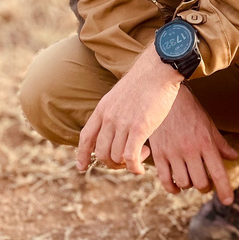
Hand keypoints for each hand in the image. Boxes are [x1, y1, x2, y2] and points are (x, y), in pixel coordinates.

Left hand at [76, 44, 182, 173]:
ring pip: (115, 157)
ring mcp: (122, 124)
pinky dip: (134, 167)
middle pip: (101, 153)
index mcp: (102, 109)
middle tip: (126, 160)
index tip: (81, 166)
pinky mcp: (139, 128)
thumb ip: (115, 110)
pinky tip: (141, 168)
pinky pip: (130, 157)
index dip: (82, 154)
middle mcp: (109, 118)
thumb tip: (116, 125)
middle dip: (112, 163)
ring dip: (127, 163)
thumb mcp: (120, 95)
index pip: (86, 137)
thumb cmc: (145, 82)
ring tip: (142, 154)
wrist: (157, 71)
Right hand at [149, 84, 236, 203]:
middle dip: (206, 187)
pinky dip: (173, 188)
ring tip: (190, 178)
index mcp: (206, 143)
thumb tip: (234, 157)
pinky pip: (166, 180)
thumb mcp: (209, 125)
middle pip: (201, 183)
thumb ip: (221, 144)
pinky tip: (177, 186)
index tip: (228, 201)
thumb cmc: (191, 111)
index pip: (219, 173)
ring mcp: (173, 153)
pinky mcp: (159, 154)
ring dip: (189, 185)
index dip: (225, 190)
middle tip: (206, 183)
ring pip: (184, 183)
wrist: (166, 96)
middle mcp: (190, 150)